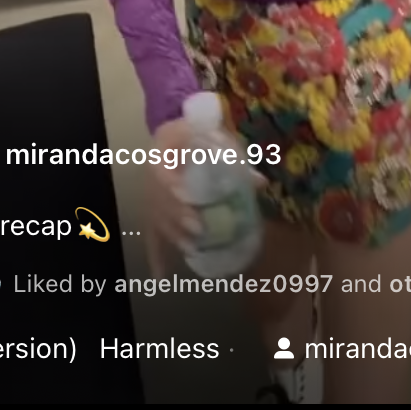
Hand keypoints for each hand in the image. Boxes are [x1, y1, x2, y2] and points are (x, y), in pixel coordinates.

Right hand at [144, 114, 267, 275]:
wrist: (178, 132)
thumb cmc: (200, 133)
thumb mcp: (217, 137)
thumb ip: (235, 158)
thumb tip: (260, 182)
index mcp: (164, 148)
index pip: (161, 168)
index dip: (170, 185)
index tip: (184, 195)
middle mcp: (152, 172)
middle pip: (158, 199)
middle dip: (176, 215)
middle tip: (197, 227)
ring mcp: (150, 193)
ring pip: (155, 218)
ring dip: (172, 234)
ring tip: (191, 247)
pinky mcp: (153, 211)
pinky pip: (151, 234)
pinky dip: (156, 257)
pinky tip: (160, 277)